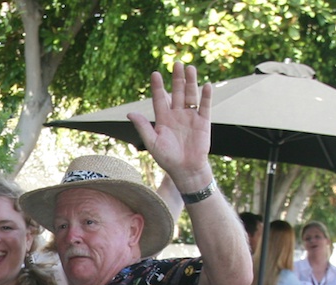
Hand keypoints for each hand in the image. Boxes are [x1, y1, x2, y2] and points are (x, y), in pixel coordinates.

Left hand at [128, 61, 212, 192]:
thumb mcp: (152, 142)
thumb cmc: (167, 158)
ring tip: (190, 68)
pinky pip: (205, 106)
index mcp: (163, 119)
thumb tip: (129, 113)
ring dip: (190, 82)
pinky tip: (206, 85)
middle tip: (176, 64)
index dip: (157, 87)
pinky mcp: (203, 121)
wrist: (185, 169)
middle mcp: (177, 115)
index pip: (160, 99)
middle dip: (176, 79)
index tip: (155, 74)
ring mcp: (190, 117)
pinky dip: (205, 96)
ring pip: (190, 95)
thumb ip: (142, 127)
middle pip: (177, 92)